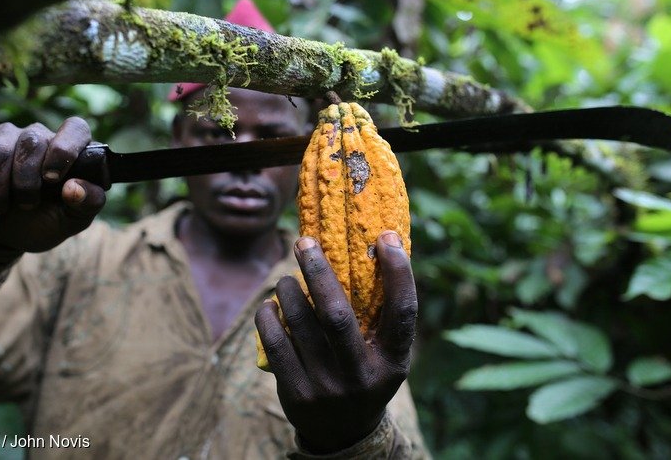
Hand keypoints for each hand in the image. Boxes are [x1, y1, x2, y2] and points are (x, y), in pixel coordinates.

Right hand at [0, 117, 105, 251]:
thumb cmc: (41, 222)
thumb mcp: (71, 220)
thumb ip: (87, 204)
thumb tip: (75, 188)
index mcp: (69, 150)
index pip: (75, 129)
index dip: (64, 150)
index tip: (52, 179)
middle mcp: (38, 136)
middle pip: (31, 143)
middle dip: (25, 181)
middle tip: (24, 205)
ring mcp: (4, 136)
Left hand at [255, 231, 417, 453]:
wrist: (341, 433)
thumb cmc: (364, 374)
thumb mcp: (384, 355)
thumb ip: (379, 316)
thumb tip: (368, 251)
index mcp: (393, 362)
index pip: (402, 312)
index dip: (399, 273)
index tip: (386, 237)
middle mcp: (361, 376)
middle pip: (336, 315)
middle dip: (318, 272)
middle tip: (304, 242)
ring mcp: (327, 387)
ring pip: (300, 324)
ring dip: (288, 290)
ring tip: (287, 278)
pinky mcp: (296, 393)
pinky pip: (275, 343)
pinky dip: (268, 316)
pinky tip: (270, 305)